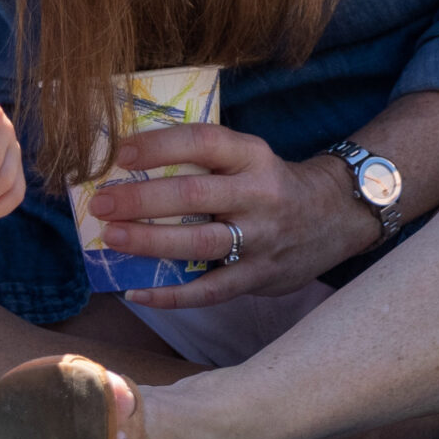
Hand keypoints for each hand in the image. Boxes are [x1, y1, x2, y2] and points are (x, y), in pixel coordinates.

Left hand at [86, 124, 376, 308]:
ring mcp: (262, 239)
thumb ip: (202, 160)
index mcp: (252, 156)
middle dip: (141, 200)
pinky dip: (172, 295)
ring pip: (200, 244)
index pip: (202, 142)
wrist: (337, 216)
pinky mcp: (261, 276)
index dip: (159, 146)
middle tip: (102, 203)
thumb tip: (124, 164)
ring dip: (150, 242)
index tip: (119, 153)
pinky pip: (211, 290)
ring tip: (111, 238)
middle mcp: (259, 195)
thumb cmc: (270, 182)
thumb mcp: (248, 157)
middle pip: (194, 195)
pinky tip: (136, 292)